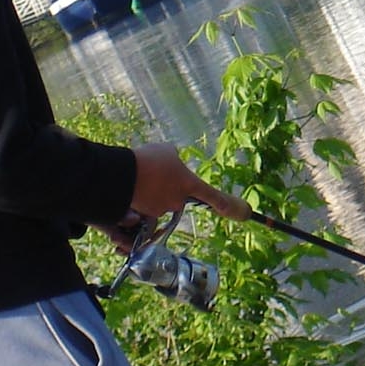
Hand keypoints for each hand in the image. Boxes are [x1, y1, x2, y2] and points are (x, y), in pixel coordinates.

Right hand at [130, 144, 245, 221]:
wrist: (119, 175)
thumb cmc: (147, 159)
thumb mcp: (166, 151)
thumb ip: (175, 158)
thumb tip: (174, 161)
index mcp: (188, 183)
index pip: (212, 196)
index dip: (228, 205)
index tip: (244, 213)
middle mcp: (178, 200)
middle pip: (177, 194)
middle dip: (168, 186)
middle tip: (154, 172)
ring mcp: (162, 209)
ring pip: (160, 199)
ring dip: (153, 189)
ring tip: (140, 175)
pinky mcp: (146, 214)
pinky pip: (147, 204)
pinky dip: (141, 196)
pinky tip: (132, 183)